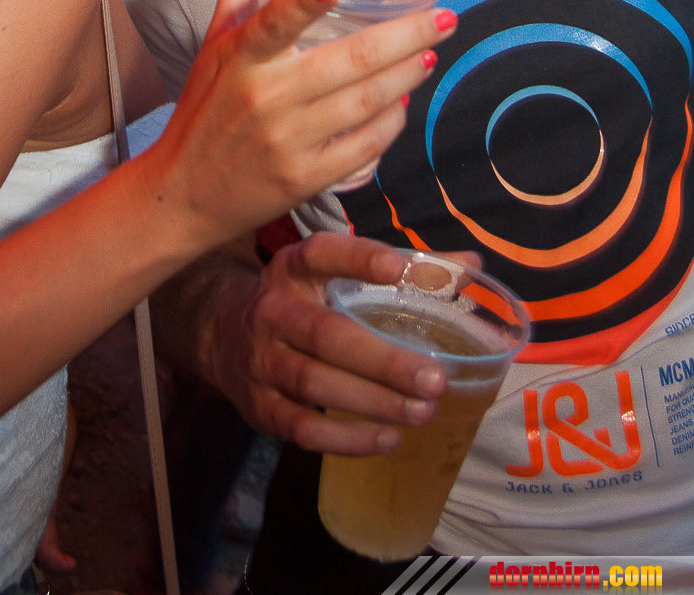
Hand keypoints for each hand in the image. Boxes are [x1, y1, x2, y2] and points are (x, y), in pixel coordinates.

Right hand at [147, 0, 457, 248]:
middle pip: (351, 61)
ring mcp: (289, 140)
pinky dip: (392, 122)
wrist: (182, 195)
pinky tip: (403, 102)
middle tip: (444, 18)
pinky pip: (365, 145)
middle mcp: (267, 97)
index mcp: (242, 58)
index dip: (303, 0)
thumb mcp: (213, 45)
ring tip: (429, 54)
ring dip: (408, 75)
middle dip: (408, 36)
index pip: (272, 21)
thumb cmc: (202, 111)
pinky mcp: (306, 177)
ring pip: (368, 101)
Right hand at [215, 233, 478, 454]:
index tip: (396, 268)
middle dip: (383, 360)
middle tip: (435, 379)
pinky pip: (302, 427)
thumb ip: (402, 269)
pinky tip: (387, 438)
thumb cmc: (302, 298)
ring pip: (314, 383)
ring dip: (372, 401)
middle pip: (325, 334)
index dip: (358, 259)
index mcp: (295, 267)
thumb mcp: (334, 272)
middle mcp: (272, 309)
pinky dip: (346, 438)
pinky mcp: (259, 405)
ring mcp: (261, 360)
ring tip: (422, 411)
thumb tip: (471, 263)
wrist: (222, 333)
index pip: (324, 254)